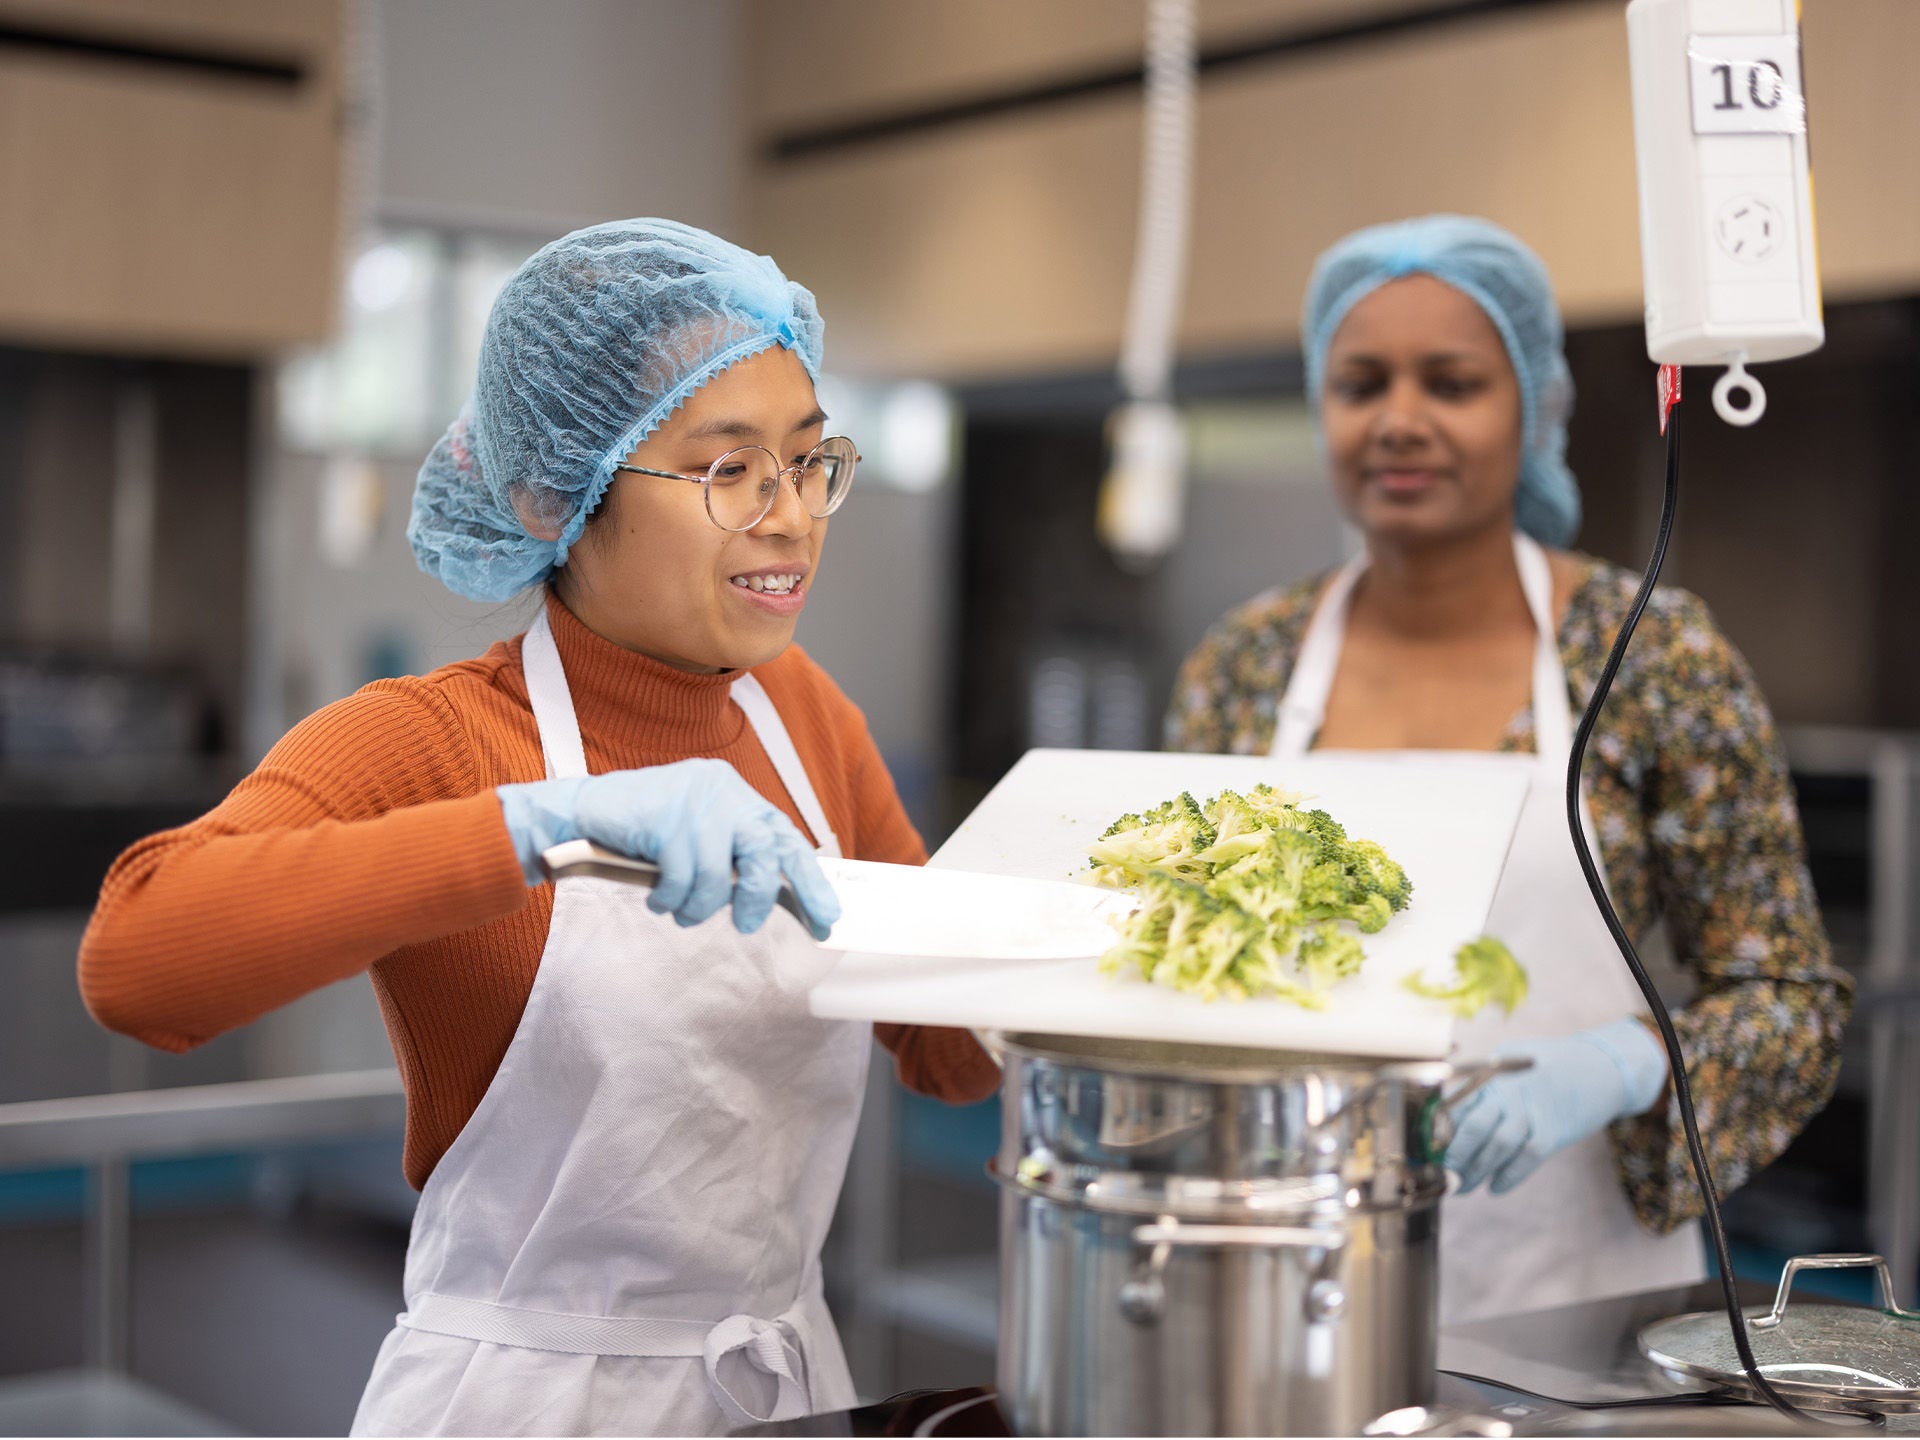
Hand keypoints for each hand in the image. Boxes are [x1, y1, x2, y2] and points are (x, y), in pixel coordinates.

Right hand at [495, 759, 840, 938]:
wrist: (579, 817)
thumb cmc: (642, 835)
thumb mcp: (697, 841)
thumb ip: (733, 858)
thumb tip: (777, 897)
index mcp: (734, 793)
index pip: (785, 837)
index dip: (810, 880)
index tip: (827, 918)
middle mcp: (720, 788)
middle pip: (764, 850)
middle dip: (757, 896)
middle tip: (745, 923)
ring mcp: (692, 800)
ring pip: (716, 873)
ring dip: (697, 905)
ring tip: (679, 909)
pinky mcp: (665, 815)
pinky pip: (681, 876)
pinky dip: (670, 898)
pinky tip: (657, 897)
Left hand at [1446, 1018, 1667, 1195]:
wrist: (1599, 1066)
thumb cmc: (1544, 1066)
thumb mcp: (1507, 1062)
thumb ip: (1480, 1085)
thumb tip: (1443, 1117)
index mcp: (1491, 1072)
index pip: (1456, 1103)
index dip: (1437, 1131)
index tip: (1428, 1151)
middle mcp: (1510, 1090)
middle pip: (1473, 1126)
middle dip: (1454, 1156)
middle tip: (1444, 1176)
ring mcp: (1534, 1109)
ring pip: (1499, 1145)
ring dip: (1478, 1171)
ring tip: (1464, 1186)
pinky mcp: (1556, 1129)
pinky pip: (1527, 1157)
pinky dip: (1509, 1176)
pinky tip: (1495, 1188)